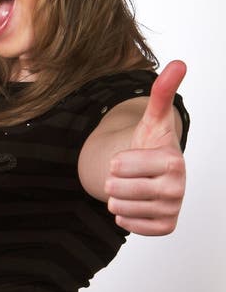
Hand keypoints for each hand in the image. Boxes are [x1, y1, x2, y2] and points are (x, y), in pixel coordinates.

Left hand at [105, 61, 186, 234]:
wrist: (156, 174)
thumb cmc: (151, 146)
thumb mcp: (152, 120)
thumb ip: (161, 94)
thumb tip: (178, 64)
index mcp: (172, 162)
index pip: (118, 166)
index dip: (116, 162)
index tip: (131, 158)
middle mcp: (177, 188)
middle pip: (116, 188)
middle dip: (114, 181)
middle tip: (129, 175)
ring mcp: (172, 209)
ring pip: (118, 208)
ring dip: (117, 198)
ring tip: (132, 188)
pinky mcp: (165, 227)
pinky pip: (127, 226)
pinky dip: (124, 216)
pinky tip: (136, 204)